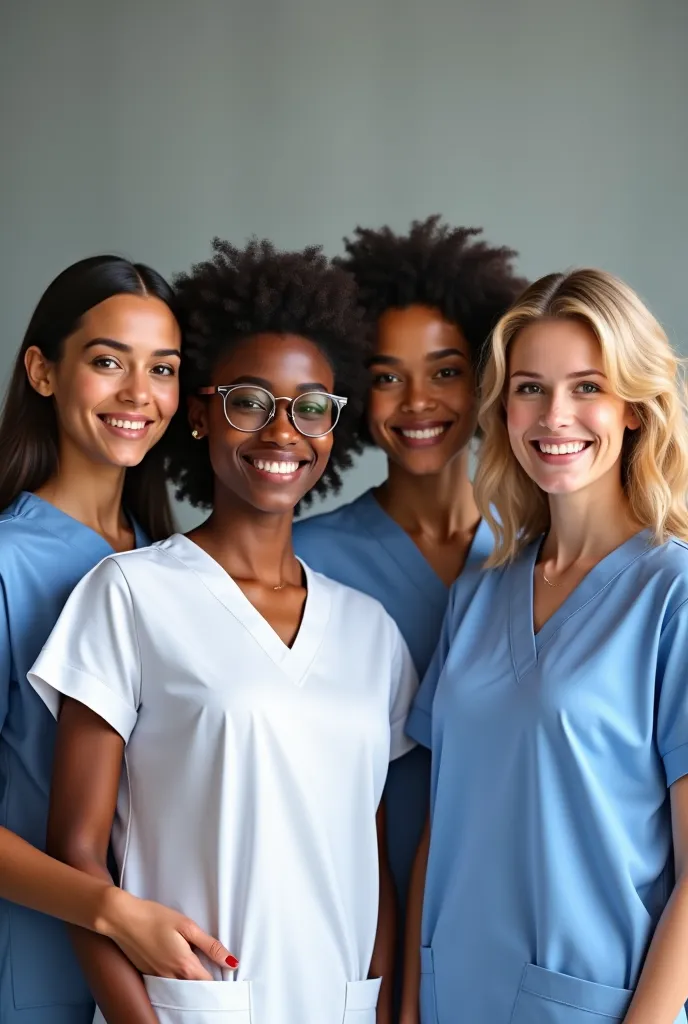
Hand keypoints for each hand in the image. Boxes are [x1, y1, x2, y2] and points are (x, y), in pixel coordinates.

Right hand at [98, 887, 238, 979]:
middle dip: (206, 984)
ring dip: (191, 982)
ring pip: (180, 988)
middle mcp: (171, 977)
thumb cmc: (154, 917)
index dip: (220, 980)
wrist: (122, 918)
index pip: (208, 983)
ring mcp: (157, 977)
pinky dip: (176, 978)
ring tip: (198, 966)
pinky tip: (177, 964)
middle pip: (195, 989)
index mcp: (184, 965)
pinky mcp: (147, 974)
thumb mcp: (187, 926)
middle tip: (215, 972)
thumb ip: (210, 945)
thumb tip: (231, 961)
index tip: (228, 973)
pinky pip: (167, 983)